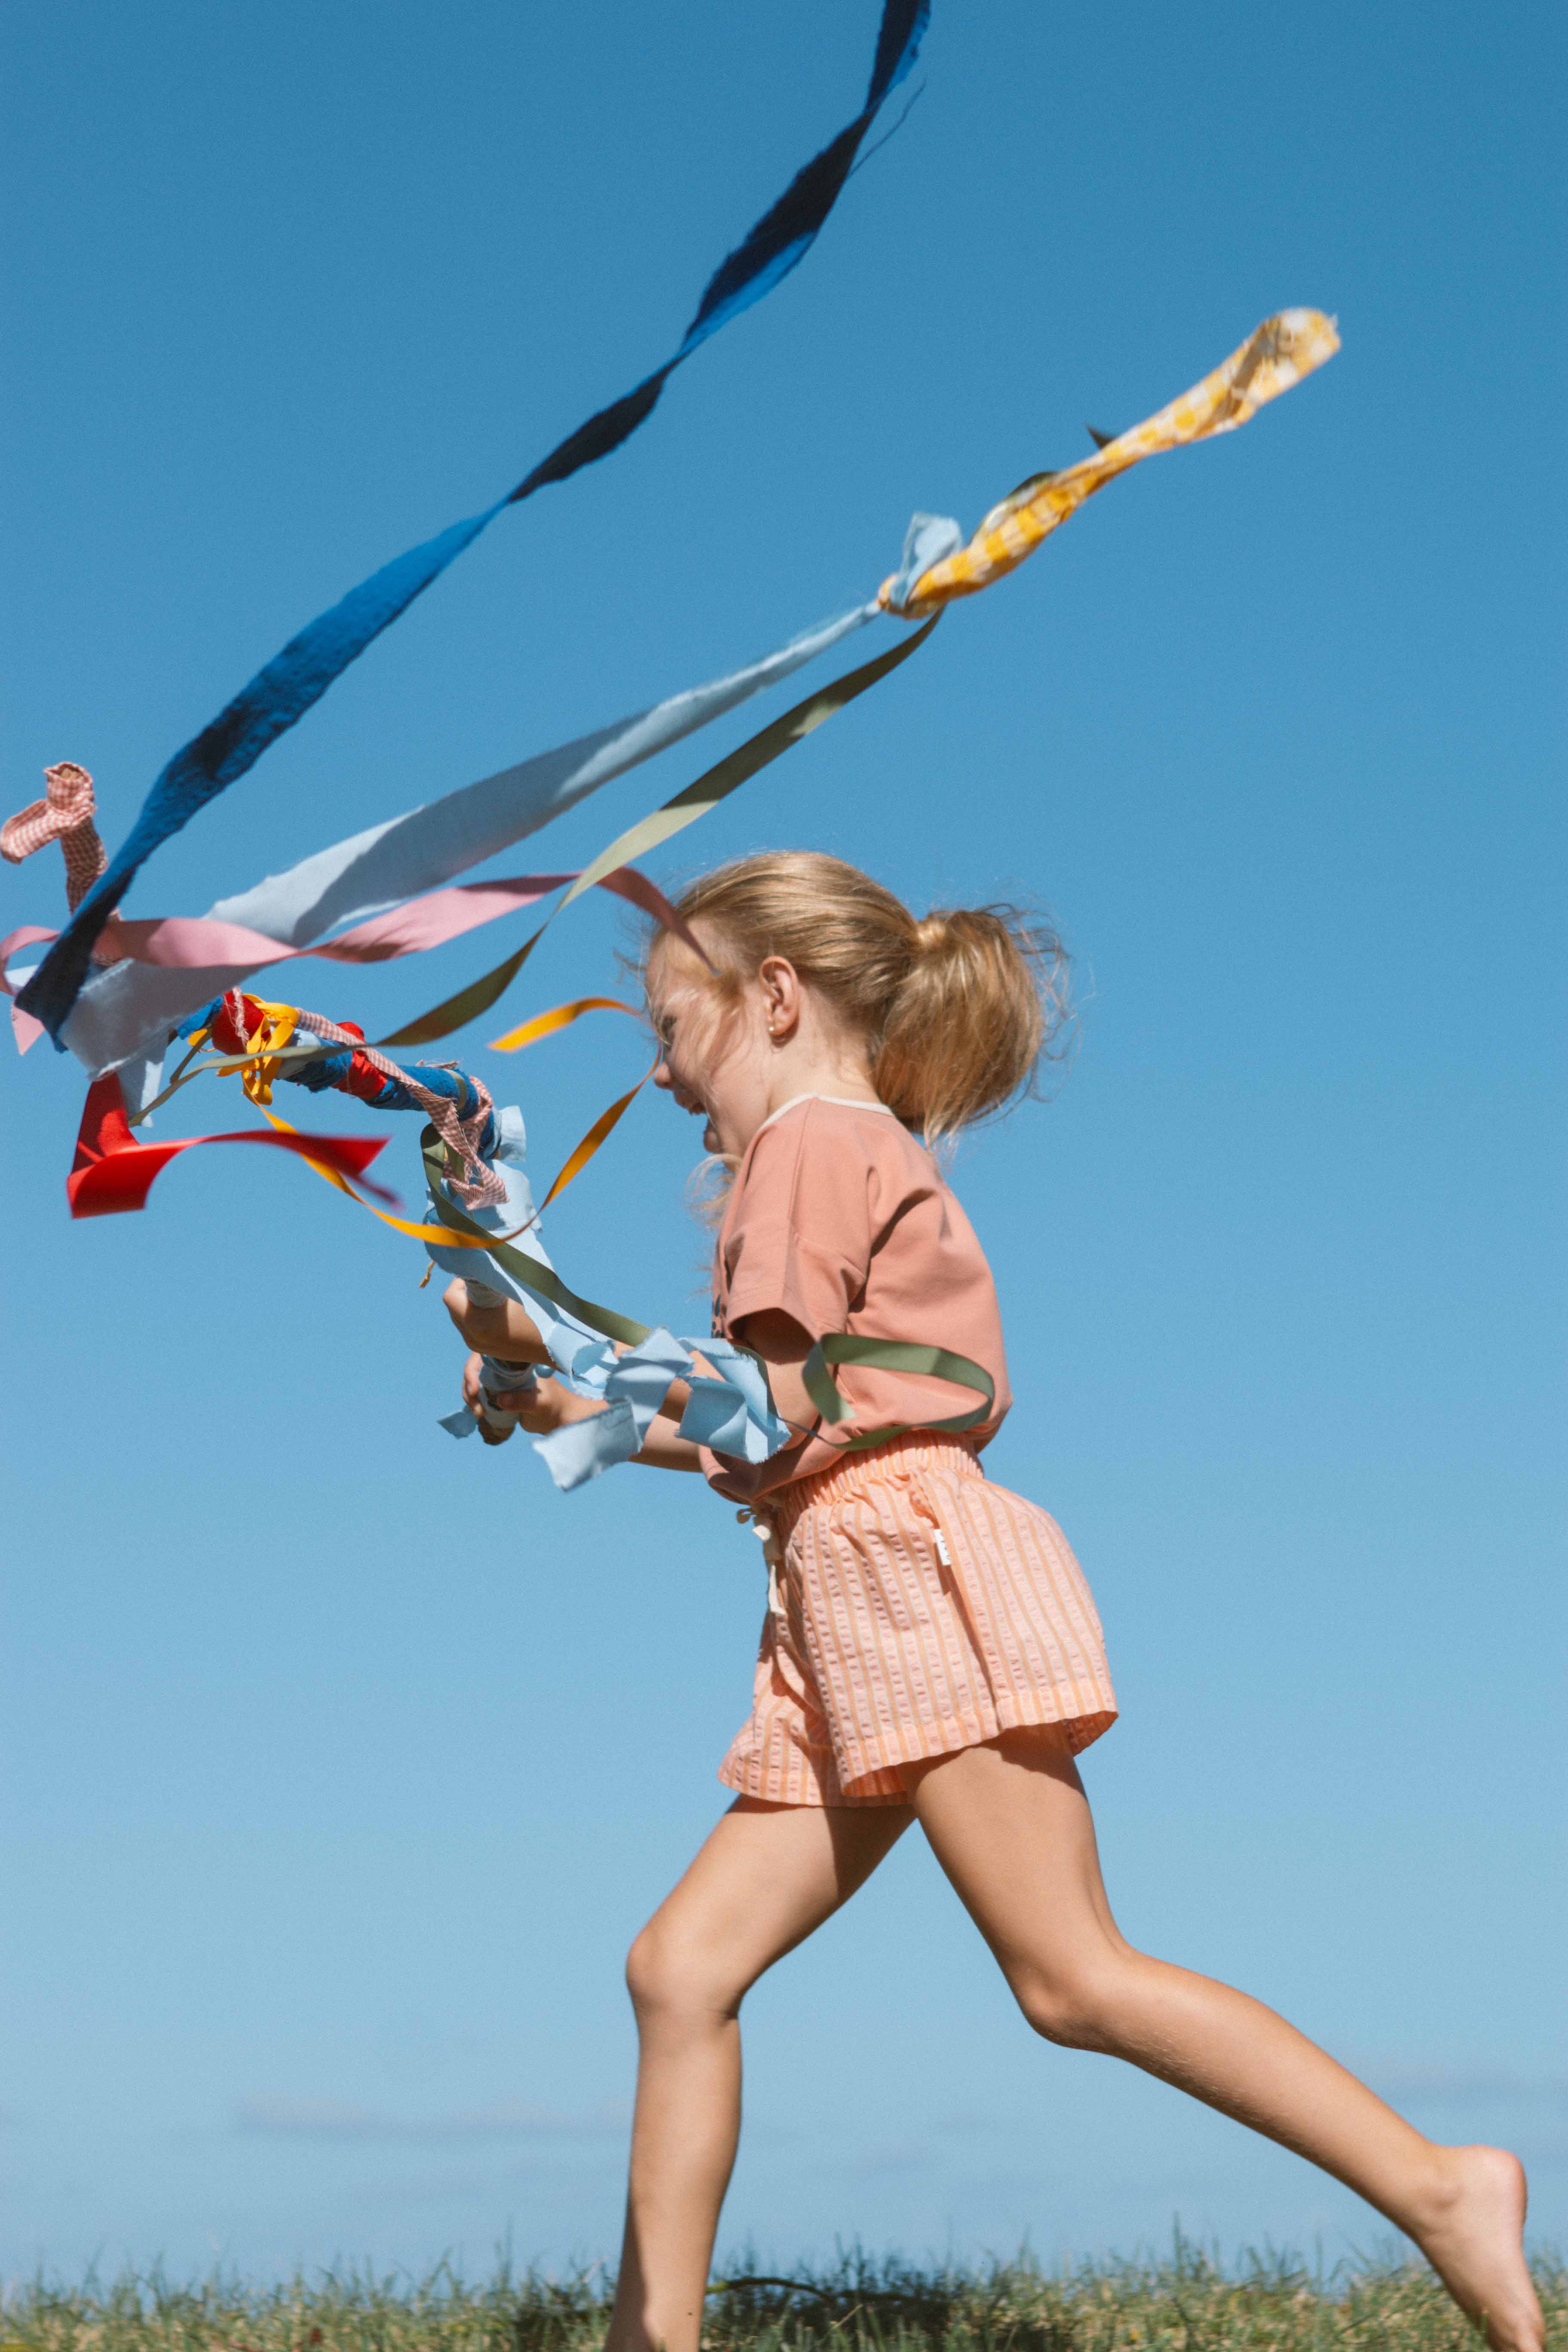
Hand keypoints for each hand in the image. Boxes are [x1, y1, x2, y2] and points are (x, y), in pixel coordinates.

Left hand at [443, 1277, 546, 1363]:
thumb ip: (497, 1275)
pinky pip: (468, 1327)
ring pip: (459, 1317)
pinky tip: (494, 1309)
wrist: (555, 1347)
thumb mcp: (517, 1290)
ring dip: (469, 1303)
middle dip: (464, 1291)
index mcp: (476, 1323)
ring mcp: (477, 1346)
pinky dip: (475, 1314)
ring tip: (489, 1294)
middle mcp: (472, 1338)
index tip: (477, 1273)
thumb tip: (483, 1259)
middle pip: (452, 1307)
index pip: (450, 1296)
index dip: (460, 1279)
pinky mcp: (484, 1350)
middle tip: (483, 1280)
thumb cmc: (539, 1315)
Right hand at [460, 1353, 597, 1444]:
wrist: (560, 1419)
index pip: (488, 1353)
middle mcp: (507, 1366)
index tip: (475, 1388)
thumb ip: (523, 1400)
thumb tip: (499, 1399)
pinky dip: (475, 1401)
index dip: (474, 1367)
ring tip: (477, 1413)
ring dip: (470, 1395)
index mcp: (517, 1360)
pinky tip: (478, 1412)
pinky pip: (481, 1392)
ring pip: (476, 1380)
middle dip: (469, 1383)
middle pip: (477, 1366)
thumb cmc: (555, 1406)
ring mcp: (502, 1379)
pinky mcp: (500, 1392)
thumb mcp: (541, 1402)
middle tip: (475, 1406)